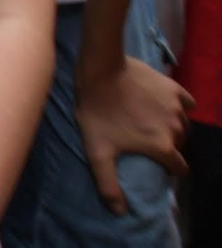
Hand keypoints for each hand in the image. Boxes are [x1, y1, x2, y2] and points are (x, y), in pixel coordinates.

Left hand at [76, 54, 191, 210]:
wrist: (99, 70)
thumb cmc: (97, 111)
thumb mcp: (97, 151)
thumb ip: (108, 184)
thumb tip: (119, 212)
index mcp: (163, 148)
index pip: (179, 168)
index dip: (169, 169)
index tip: (154, 162)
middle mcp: (176, 129)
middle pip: (180, 145)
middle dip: (168, 145)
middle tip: (147, 138)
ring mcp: (177, 108)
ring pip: (184, 125)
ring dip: (172, 126)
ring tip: (151, 121)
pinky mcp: (173, 88)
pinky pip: (186, 102)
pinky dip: (178, 106)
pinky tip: (163, 104)